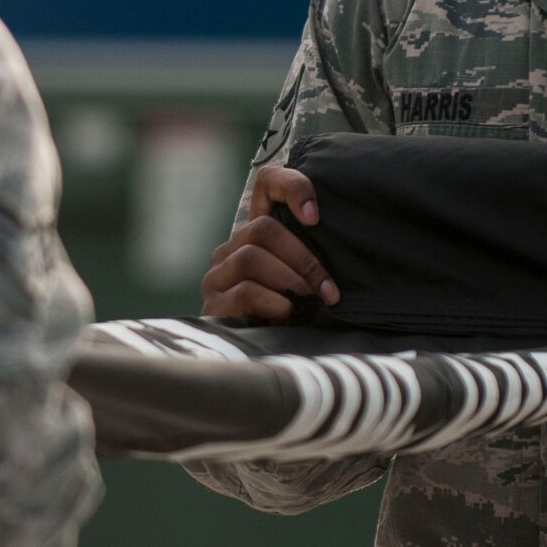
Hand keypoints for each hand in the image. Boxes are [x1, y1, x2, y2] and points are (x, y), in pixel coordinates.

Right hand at [199, 165, 341, 320]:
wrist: (259, 362)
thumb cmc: (292, 317)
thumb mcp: (306, 281)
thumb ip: (311, 257)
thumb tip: (333, 235)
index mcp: (254, 236)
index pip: (267, 184)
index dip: (292, 187)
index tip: (316, 216)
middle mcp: (230, 250)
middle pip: (263, 229)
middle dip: (303, 258)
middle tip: (326, 287)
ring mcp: (216, 277)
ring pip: (251, 257)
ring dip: (289, 279)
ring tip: (309, 300)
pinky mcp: (213, 305)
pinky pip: (245, 291)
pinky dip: (274, 301)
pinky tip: (286, 314)